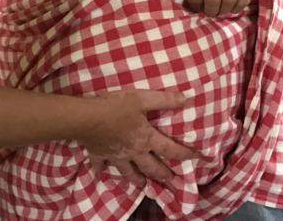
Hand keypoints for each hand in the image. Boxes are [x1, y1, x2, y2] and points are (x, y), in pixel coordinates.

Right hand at [79, 89, 194, 184]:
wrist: (86, 118)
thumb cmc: (115, 107)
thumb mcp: (141, 98)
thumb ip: (163, 99)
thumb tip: (185, 99)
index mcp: (145, 139)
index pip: (169, 149)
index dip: (184, 154)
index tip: (196, 158)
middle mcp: (133, 152)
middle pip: (151, 167)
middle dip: (162, 174)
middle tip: (170, 180)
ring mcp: (115, 156)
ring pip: (128, 172)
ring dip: (136, 179)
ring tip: (142, 184)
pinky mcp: (99, 154)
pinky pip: (100, 165)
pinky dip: (100, 171)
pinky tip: (98, 174)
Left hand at [183, 0, 253, 15]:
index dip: (194, 6)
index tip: (195, 7)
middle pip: (213, 0)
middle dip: (209, 11)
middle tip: (208, 11)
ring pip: (229, 2)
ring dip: (222, 11)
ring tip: (218, 10)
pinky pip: (243, 0)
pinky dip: (236, 8)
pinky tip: (230, 6)